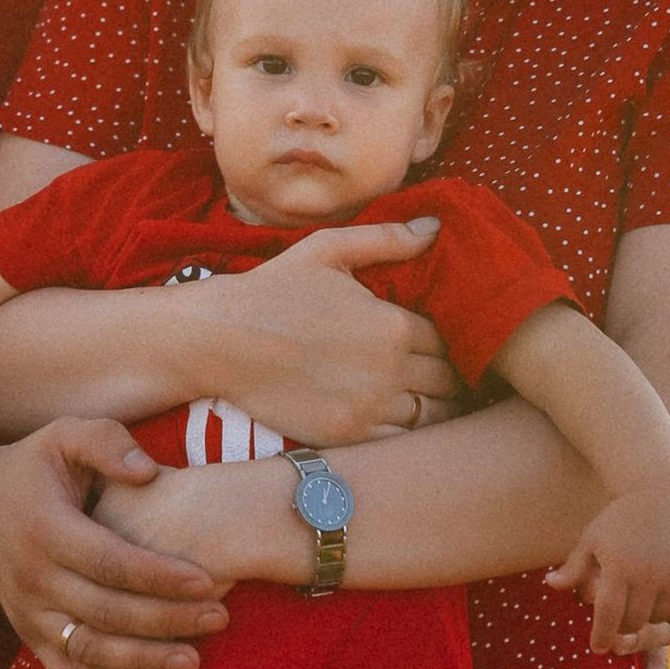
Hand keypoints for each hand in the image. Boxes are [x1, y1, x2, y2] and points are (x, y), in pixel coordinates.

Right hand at [0, 420, 229, 668]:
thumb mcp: (63, 435)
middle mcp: (34, 578)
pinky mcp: (30, 637)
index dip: (159, 576)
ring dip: (143, 661)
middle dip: (167, 620)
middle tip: (219, 619)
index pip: (109, 561)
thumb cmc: (33, 468)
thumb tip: (146, 472)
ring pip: (89, 651)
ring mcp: (29, 614)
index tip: (208, 582)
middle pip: (106, 612)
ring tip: (194, 660)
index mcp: (45, 529)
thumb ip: (106, 442)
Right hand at [199, 218, 460, 446]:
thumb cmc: (273, 289)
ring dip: (435, 405)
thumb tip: (436, 226)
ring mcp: (368, 407)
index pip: (447, 338)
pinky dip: (409, 431)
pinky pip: (403, 441)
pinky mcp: (348, 435)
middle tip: (441, 371)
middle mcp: (388, 369)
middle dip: (449, 373)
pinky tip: (397, 417)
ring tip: (425, 396)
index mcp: (390, 323)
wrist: (220, 340)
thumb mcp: (328, 250)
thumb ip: (386, 239)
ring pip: (433, 415)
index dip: (447, 338)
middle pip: (447, 379)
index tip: (437, 340)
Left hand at [546, 486, 669, 656]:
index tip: (597, 647)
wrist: (656, 492)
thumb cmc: (617, 518)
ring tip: (640, 607)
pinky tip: (664, 605)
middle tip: (618, 626)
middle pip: (634, 622)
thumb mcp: (590, 540)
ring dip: (649, 619)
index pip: (609, 617)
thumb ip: (573, 568)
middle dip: (622, 628)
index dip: (602, 636)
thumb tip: (549, 585)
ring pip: (659, 619)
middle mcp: (648, 574)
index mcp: (618, 568)